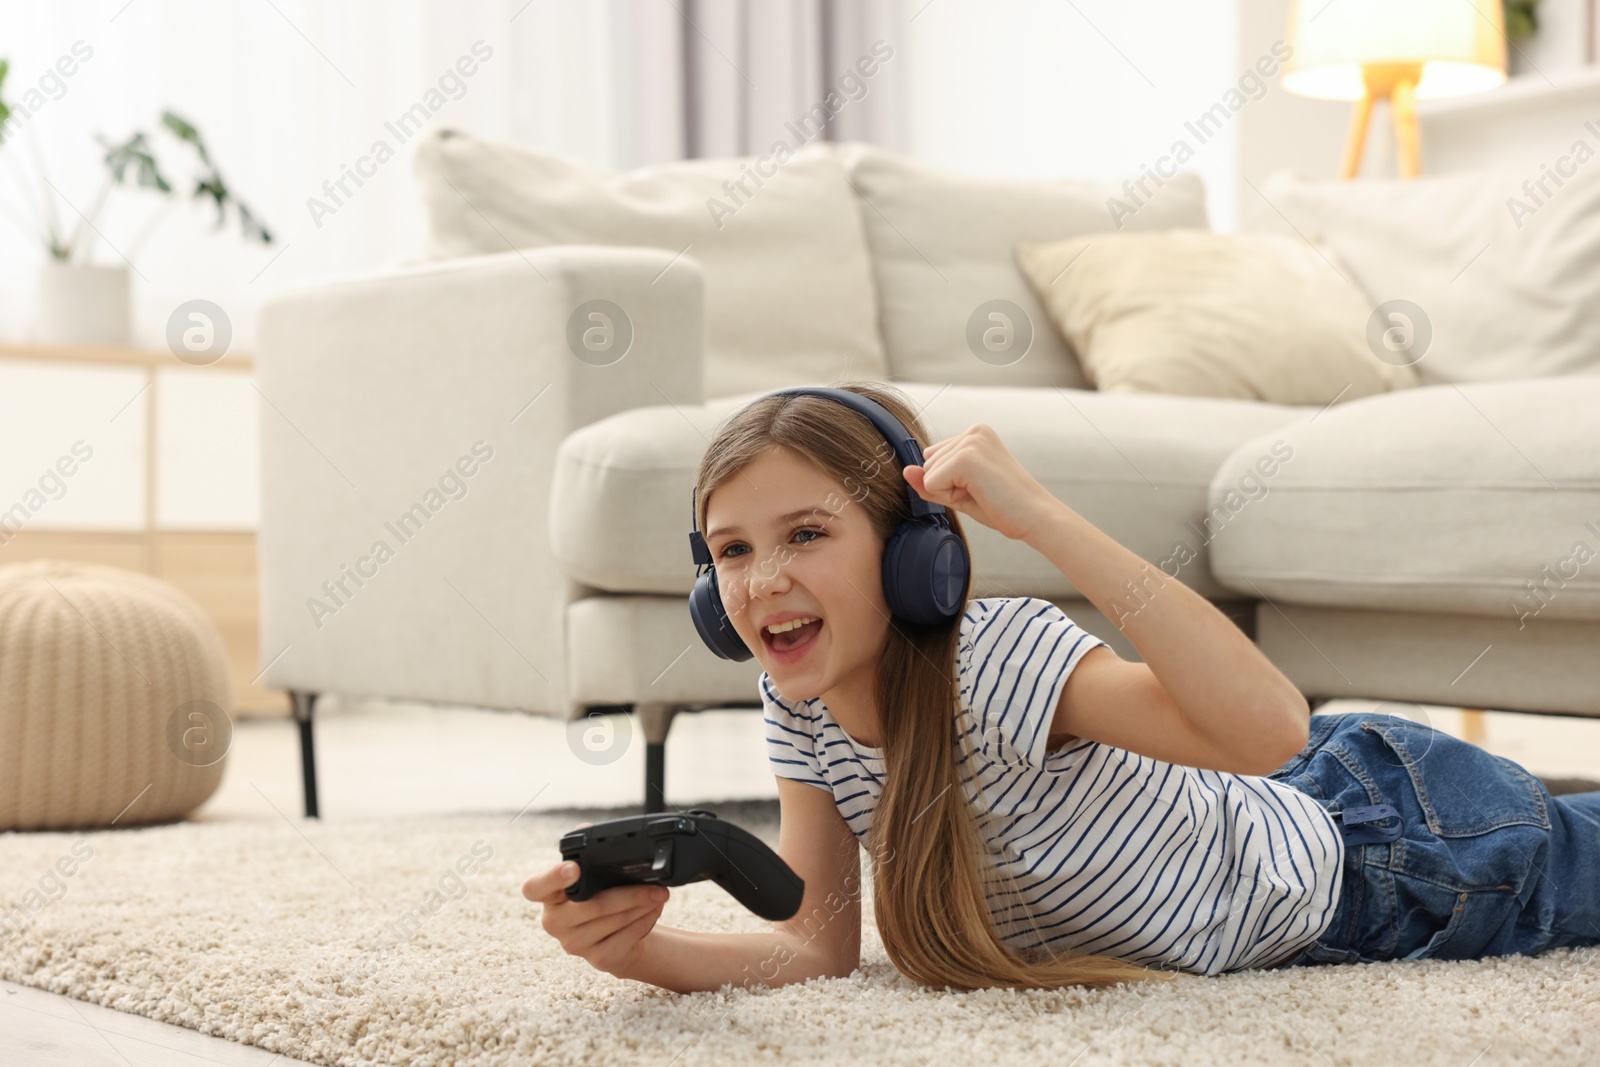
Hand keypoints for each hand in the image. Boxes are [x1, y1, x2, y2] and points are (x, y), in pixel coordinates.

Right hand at [523, 821, 667, 977]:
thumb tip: (586, 828)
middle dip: (629, 894)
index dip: (552, 878)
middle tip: (656, 887)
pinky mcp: (597, 959)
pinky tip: (653, 911)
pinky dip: (644, 922)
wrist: (613, 937)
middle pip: (591, 906)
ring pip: (613, 922)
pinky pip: (625, 939)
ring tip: (660, 894)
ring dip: (642, 906)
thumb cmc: (599, 896)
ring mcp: (574, 944)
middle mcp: (554, 921)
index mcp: (548, 895)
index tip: (573, 868)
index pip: (535, 888)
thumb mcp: (591, 874)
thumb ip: (586, 850)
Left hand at [902, 423, 1055, 542]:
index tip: (982, 487)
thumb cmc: (1004, 506)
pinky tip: (980, 494)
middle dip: (948, 487)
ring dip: (950, 492)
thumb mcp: (960, 492)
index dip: (950, 482)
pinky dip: (950, 497)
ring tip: (984, 493)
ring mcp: (970, 442)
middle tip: (984, 492)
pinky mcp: (966, 457)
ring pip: (928, 475)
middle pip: (927, 464)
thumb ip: (931, 481)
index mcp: (976, 434)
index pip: (934, 458)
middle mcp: (973, 431)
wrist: (1036, 518)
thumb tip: (906, 471)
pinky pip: (932, 483)